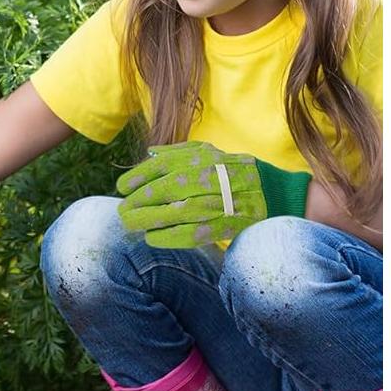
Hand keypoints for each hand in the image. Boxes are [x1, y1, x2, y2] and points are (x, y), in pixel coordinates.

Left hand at [116, 141, 310, 247]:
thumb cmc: (229, 169)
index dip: (135, 178)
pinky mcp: (223, 224)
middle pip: (160, 192)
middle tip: (121, 212)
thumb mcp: (205, 152)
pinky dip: (168, 238)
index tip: (121, 188)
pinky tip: (152, 238)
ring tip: (131, 225)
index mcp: (196, 159)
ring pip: (172, 214)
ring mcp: (214, 202)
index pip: (158, 167)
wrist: (269, 189)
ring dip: (147, 221)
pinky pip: (191, 234)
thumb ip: (176, 152)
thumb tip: (149, 153)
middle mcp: (203, 179)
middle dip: (136, 203)